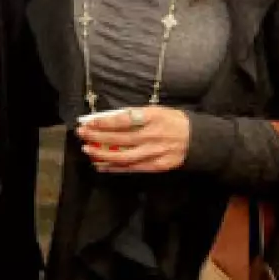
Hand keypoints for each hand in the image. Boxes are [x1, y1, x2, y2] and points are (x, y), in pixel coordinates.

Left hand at [76, 107, 190, 173]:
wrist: (196, 139)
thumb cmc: (172, 121)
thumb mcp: (155, 110)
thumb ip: (134, 115)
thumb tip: (107, 119)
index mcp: (152, 117)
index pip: (123, 120)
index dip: (104, 122)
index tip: (89, 122)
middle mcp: (153, 136)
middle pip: (120, 138)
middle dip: (98, 137)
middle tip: (82, 134)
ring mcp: (155, 153)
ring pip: (124, 157)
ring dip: (103, 155)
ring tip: (88, 151)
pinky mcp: (157, 166)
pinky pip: (132, 168)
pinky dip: (115, 168)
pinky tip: (101, 165)